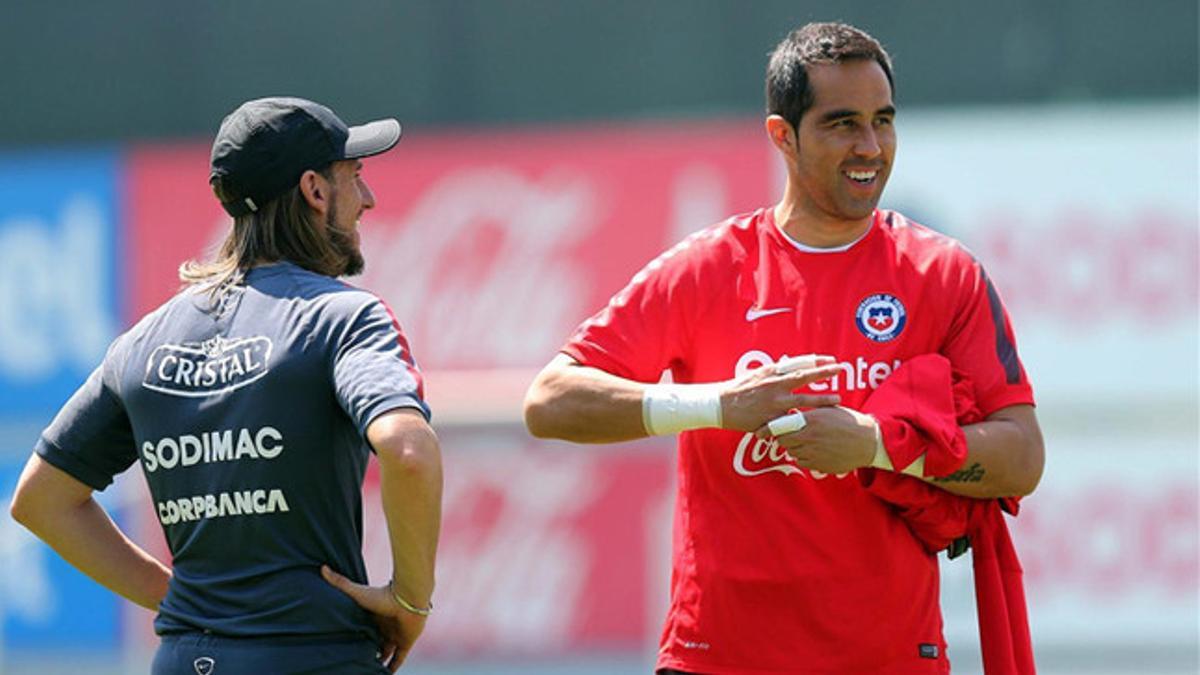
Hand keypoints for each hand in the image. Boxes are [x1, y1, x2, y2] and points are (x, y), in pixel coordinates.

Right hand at [322, 565, 427, 671]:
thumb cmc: (382, 595)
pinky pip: (398, 659)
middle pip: (373, 642)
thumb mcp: (356, 592)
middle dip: (365, 650)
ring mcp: (395, 635)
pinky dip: (392, 668)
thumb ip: (340, 582)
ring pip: (385, 653)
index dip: (354, 636)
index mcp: (373, 616)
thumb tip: (322, 567)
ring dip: (377, 661)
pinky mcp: (405, 643)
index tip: (343, 645)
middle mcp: (384, 626)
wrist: (407, 599)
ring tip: (364, 669)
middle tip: (352, 661)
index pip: (362, 629)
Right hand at [719, 355, 842, 431]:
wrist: (720, 404)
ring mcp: (774, 402)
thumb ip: (775, 372)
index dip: (816, 361)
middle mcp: (775, 384)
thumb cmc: (739, 389)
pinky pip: (791, 420)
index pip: (798, 363)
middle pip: (805, 376)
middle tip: (842, 369)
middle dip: (825, 373)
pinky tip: (817, 425)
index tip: (832, 360)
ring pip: (804, 400)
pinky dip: (803, 422)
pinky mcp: (771, 418)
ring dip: (823, 400)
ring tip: (838, 400)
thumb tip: (791, 367)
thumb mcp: (757, 374)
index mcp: (771, 372)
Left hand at [758, 406, 877, 474]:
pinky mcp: (819, 465)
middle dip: (783, 437)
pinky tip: (815, 450)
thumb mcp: (828, 409)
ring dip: (794, 447)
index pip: (780, 425)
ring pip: (792, 452)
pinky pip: (802, 462)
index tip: (758, 432)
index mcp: (811, 420)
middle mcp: (810, 437)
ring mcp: (814, 453)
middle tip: (789, 434)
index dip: (767, 429)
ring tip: (807, 440)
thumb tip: (792, 409)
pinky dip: (803, 457)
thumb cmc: (848, 421)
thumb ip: (808, 410)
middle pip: (783, 440)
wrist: (868, 442)